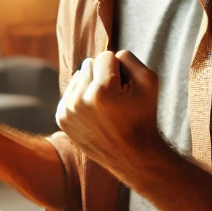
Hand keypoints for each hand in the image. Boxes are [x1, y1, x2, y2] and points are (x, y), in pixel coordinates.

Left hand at [55, 50, 162, 171]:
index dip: (120, 69)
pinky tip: (95, 113)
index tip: (125, 88)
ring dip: (92, 85)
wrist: (132, 156)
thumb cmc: (143, 116)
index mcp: (101, 92)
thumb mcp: (149, 80)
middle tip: (116, 98)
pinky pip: (71, 92)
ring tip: (106, 106)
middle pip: (89, 63)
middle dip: (103, 75)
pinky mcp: (61, 118)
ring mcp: (68, 111)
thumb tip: (109, 54)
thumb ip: (129, 57)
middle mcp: (79, 101)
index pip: (106, 56)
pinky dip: (82, 97)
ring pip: (79, 76)